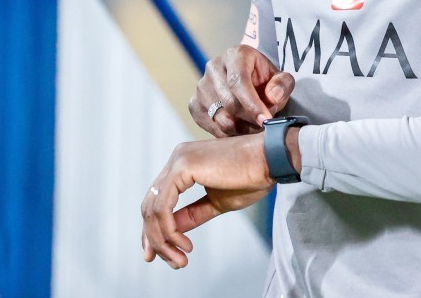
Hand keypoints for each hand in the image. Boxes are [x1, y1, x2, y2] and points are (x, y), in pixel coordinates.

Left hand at [141, 134, 272, 268]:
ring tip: (180, 259)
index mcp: (184, 163)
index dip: (154, 229)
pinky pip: (163, 207)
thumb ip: (192, 214)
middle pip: (150, 205)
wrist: (269, 160)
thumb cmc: (250, 177)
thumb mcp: (216, 202)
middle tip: (172, 262)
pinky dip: (168, 230)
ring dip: (163, 240)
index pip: (158, 199)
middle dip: (156, 239)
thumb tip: (171, 230)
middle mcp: (177, 158)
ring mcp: (178, 160)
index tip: (158, 253)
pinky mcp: (183, 167)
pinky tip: (182, 243)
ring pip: (153, 209)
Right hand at [189, 45, 294, 137]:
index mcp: (236, 54)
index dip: (252, 104)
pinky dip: (227, 133)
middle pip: (229, 103)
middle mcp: (214, 66)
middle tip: (263, 125)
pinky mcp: (194, 103)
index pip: (239, 81)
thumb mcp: (281, 78)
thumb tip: (272, 97)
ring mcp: (201, 85)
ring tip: (253, 126)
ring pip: (219, 117)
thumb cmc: (266, 80)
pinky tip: (239, 128)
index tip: (265, 120)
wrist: (248, 81)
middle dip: (250, 119)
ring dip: (240, 128)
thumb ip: (282, 85)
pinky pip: (210, 126)